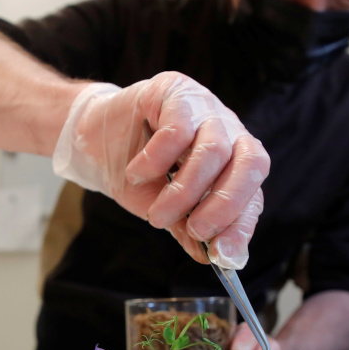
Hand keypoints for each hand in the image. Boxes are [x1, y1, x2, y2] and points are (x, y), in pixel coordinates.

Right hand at [53, 72, 268, 267]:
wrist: (95, 141)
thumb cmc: (137, 175)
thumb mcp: (163, 209)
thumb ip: (188, 229)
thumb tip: (210, 257)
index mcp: (234, 165)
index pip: (254, 195)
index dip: (242, 226)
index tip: (224, 255)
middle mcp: (229, 133)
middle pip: (251, 164)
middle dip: (225, 203)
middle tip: (196, 231)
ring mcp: (205, 109)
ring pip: (214, 150)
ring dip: (184, 191)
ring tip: (156, 214)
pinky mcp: (177, 92)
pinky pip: (178, 129)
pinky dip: (158, 160)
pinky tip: (137, 174)